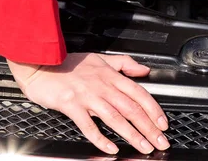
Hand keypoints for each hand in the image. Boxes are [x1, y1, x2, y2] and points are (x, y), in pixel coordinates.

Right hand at [8, 53, 168, 154]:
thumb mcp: (103, 58)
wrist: (44, 64)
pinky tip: (112, 149)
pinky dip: (101, 138)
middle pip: (132, 109)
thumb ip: (125, 64)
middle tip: (161, 141)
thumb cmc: (72, 63)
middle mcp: (104, 87)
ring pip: (116, 118)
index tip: (163, 123)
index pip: (139, 94)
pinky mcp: (72, 106)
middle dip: (149, 127)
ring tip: (144, 147)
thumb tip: (144, 70)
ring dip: (132, 135)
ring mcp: (88, 97)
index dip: (154, 109)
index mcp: (112, 76)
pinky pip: (89, 126)